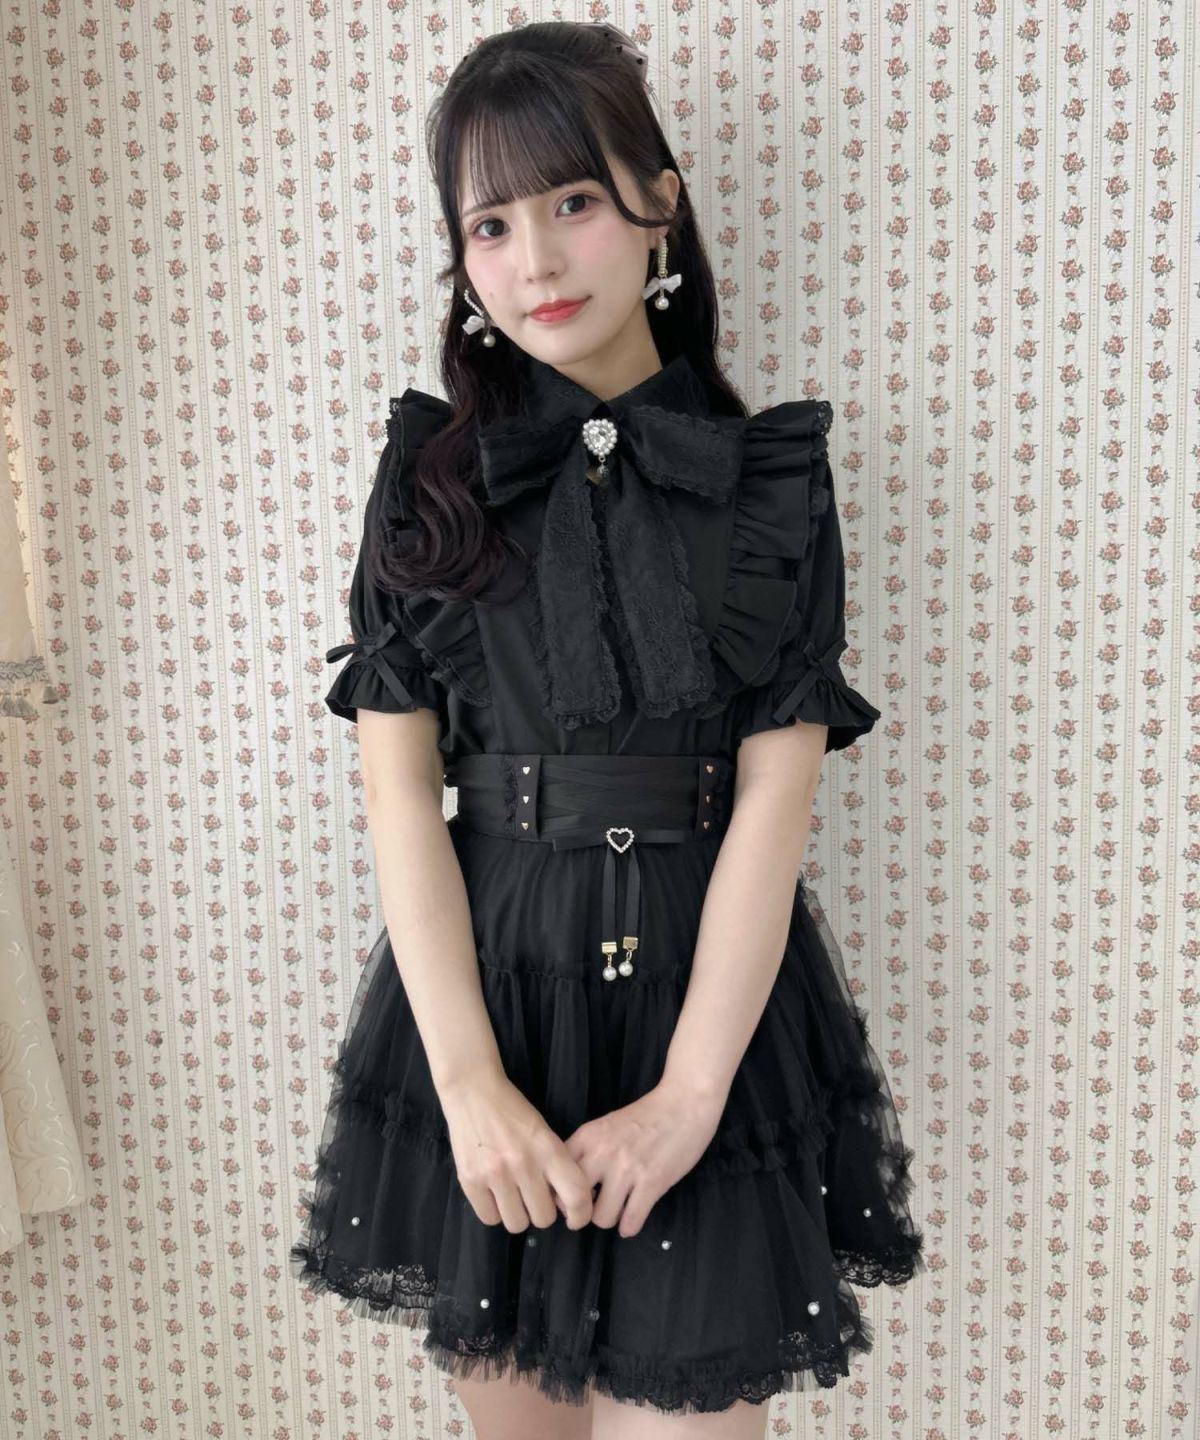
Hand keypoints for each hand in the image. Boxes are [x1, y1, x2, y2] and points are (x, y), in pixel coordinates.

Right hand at [440, 1074, 596, 1233]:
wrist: (473, 1092)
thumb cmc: (513, 1111)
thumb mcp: (544, 1132)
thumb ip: (556, 1165)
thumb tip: (565, 1204)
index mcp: (547, 1149)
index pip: (575, 1195)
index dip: (581, 1214)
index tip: (575, 1218)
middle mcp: (523, 1164)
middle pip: (544, 1218)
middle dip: (542, 1211)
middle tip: (534, 1196)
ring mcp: (494, 1174)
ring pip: (517, 1224)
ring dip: (518, 1214)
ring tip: (512, 1196)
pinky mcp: (469, 1181)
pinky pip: (490, 1218)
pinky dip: (495, 1211)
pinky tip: (494, 1194)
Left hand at [560, 1080, 726, 1238]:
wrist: (684, 1103)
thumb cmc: (646, 1115)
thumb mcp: (607, 1125)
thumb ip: (588, 1150)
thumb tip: (572, 1184)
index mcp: (588, 1136)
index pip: (558, 1175)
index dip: (563, 1192)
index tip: (572, 1198)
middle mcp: (603, 1153)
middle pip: (575, 1201)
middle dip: (582, 1212)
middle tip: (593, 1210)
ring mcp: (627, 1169)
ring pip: (601, 1218)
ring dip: (610, 1219)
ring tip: (618, 1212)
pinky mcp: (652, 1183)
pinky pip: (630, 1222)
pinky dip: (629, 1227)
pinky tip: (633, 1218)